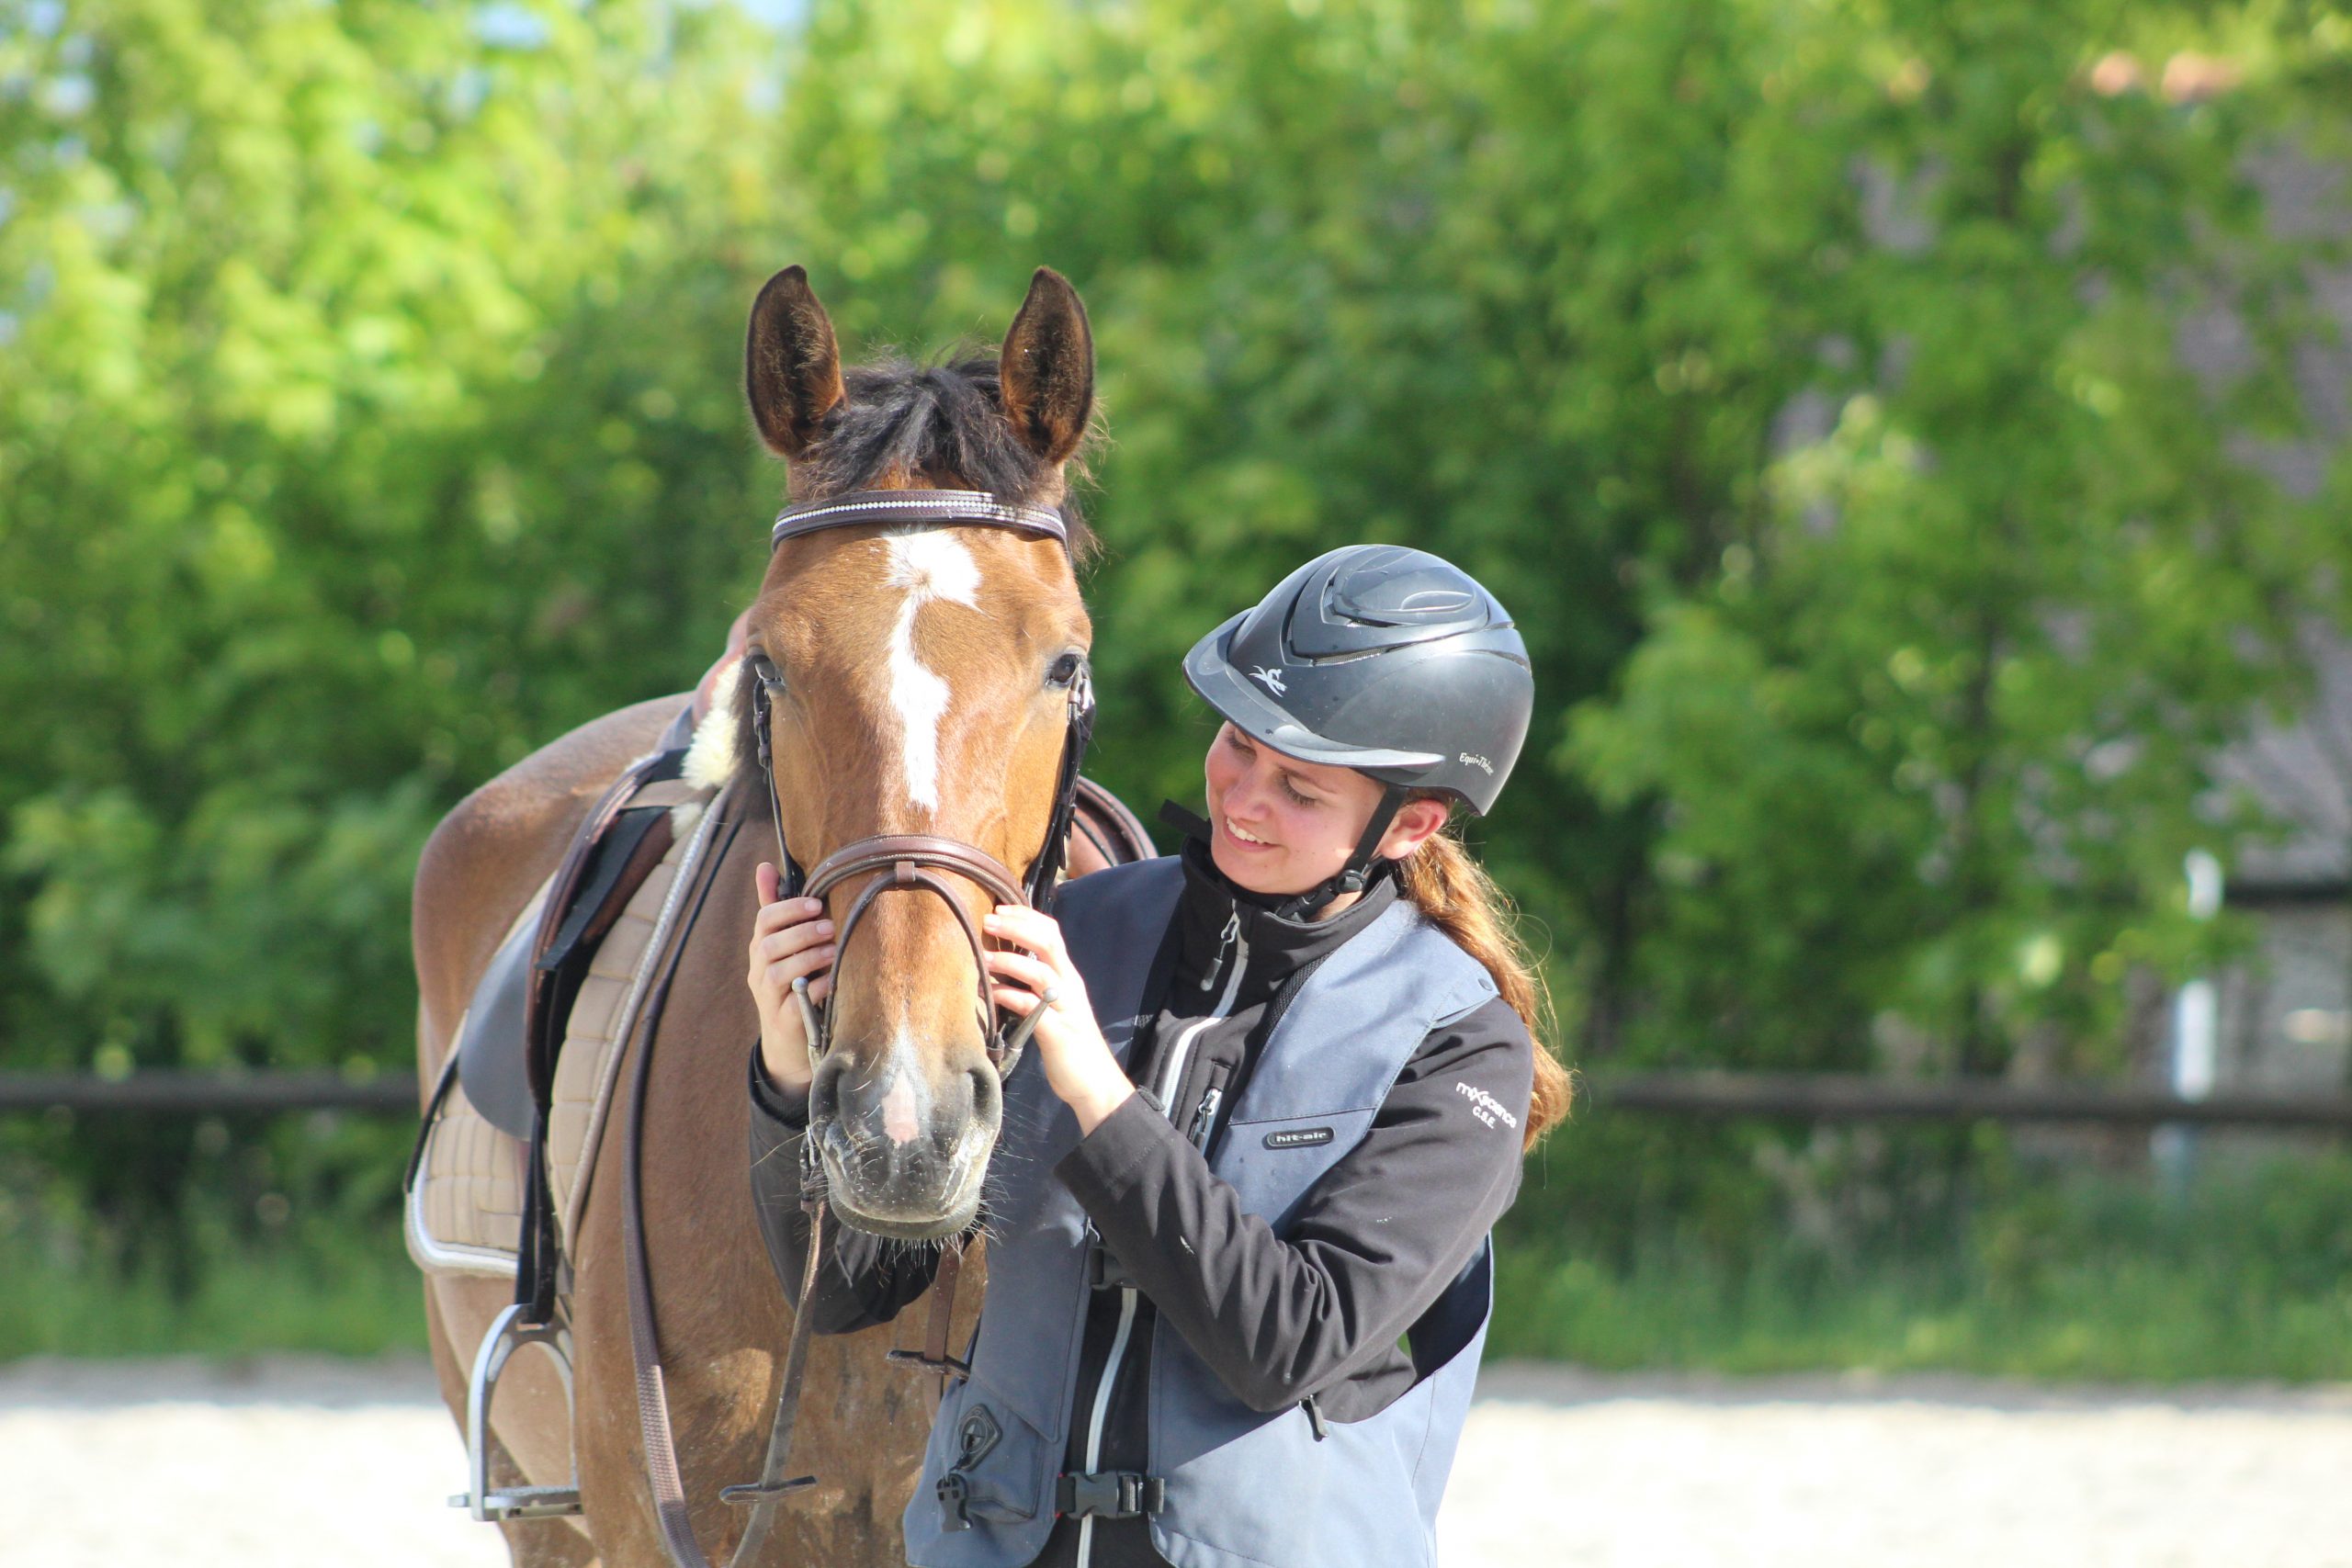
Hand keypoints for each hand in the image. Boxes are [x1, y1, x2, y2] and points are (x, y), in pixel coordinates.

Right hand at [747, 862, 833, 1091]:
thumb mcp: (785, 946)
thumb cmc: (794, 983)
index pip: (764, 921)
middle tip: (830, 925)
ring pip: (779, 973)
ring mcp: (768, 998)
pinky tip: (834, 981)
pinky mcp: (783, 1022)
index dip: (788, 909)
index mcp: (761, 949)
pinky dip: (816, 989)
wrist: (791, 1042)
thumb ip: (777, 908)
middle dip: (801, 932)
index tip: (815, 903)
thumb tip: (764, 865)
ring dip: (809, 957)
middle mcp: (759, 972)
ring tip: (834, 949)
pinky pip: (794, 1003)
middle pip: (768, 945)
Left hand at [982, 905, 1133, 1134]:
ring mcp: (1065, 1008)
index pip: (1052, 932)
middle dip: (1017, 927)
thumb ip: (1036, 986)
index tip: (999, 909)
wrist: (1094, 1083)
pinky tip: (989, 992)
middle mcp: (1070, 986)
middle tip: (988, 919)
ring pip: (1041, 972)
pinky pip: (1031, 1007)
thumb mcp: (1053, 1007)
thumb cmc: (1069, 1044)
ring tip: (982, 956)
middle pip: (1049, 942)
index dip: (1026, 916)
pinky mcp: (1057, 1032)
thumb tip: (1003, 967)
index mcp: (1068, 977)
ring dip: (1009, 960)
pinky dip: (1008, 995)